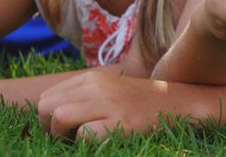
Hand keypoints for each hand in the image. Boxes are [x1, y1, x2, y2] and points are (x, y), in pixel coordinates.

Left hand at [38, 71, 194, 138]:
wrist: (180, 103)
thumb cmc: (140, 105)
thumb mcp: (109, 92)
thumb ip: (82, 97)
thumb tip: (49, 117)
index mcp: (90, 78)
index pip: (46, 98)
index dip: (48, 119)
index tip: (65, 131)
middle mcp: (96, 86)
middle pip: (45, 107)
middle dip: (49, 129)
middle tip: (70, 139)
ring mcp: (108, 103)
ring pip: (59, 118)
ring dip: (63, 137)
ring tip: (83, 141)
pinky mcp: (121, 122)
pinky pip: (83, 137)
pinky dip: (86, 146)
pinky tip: (104, 143)